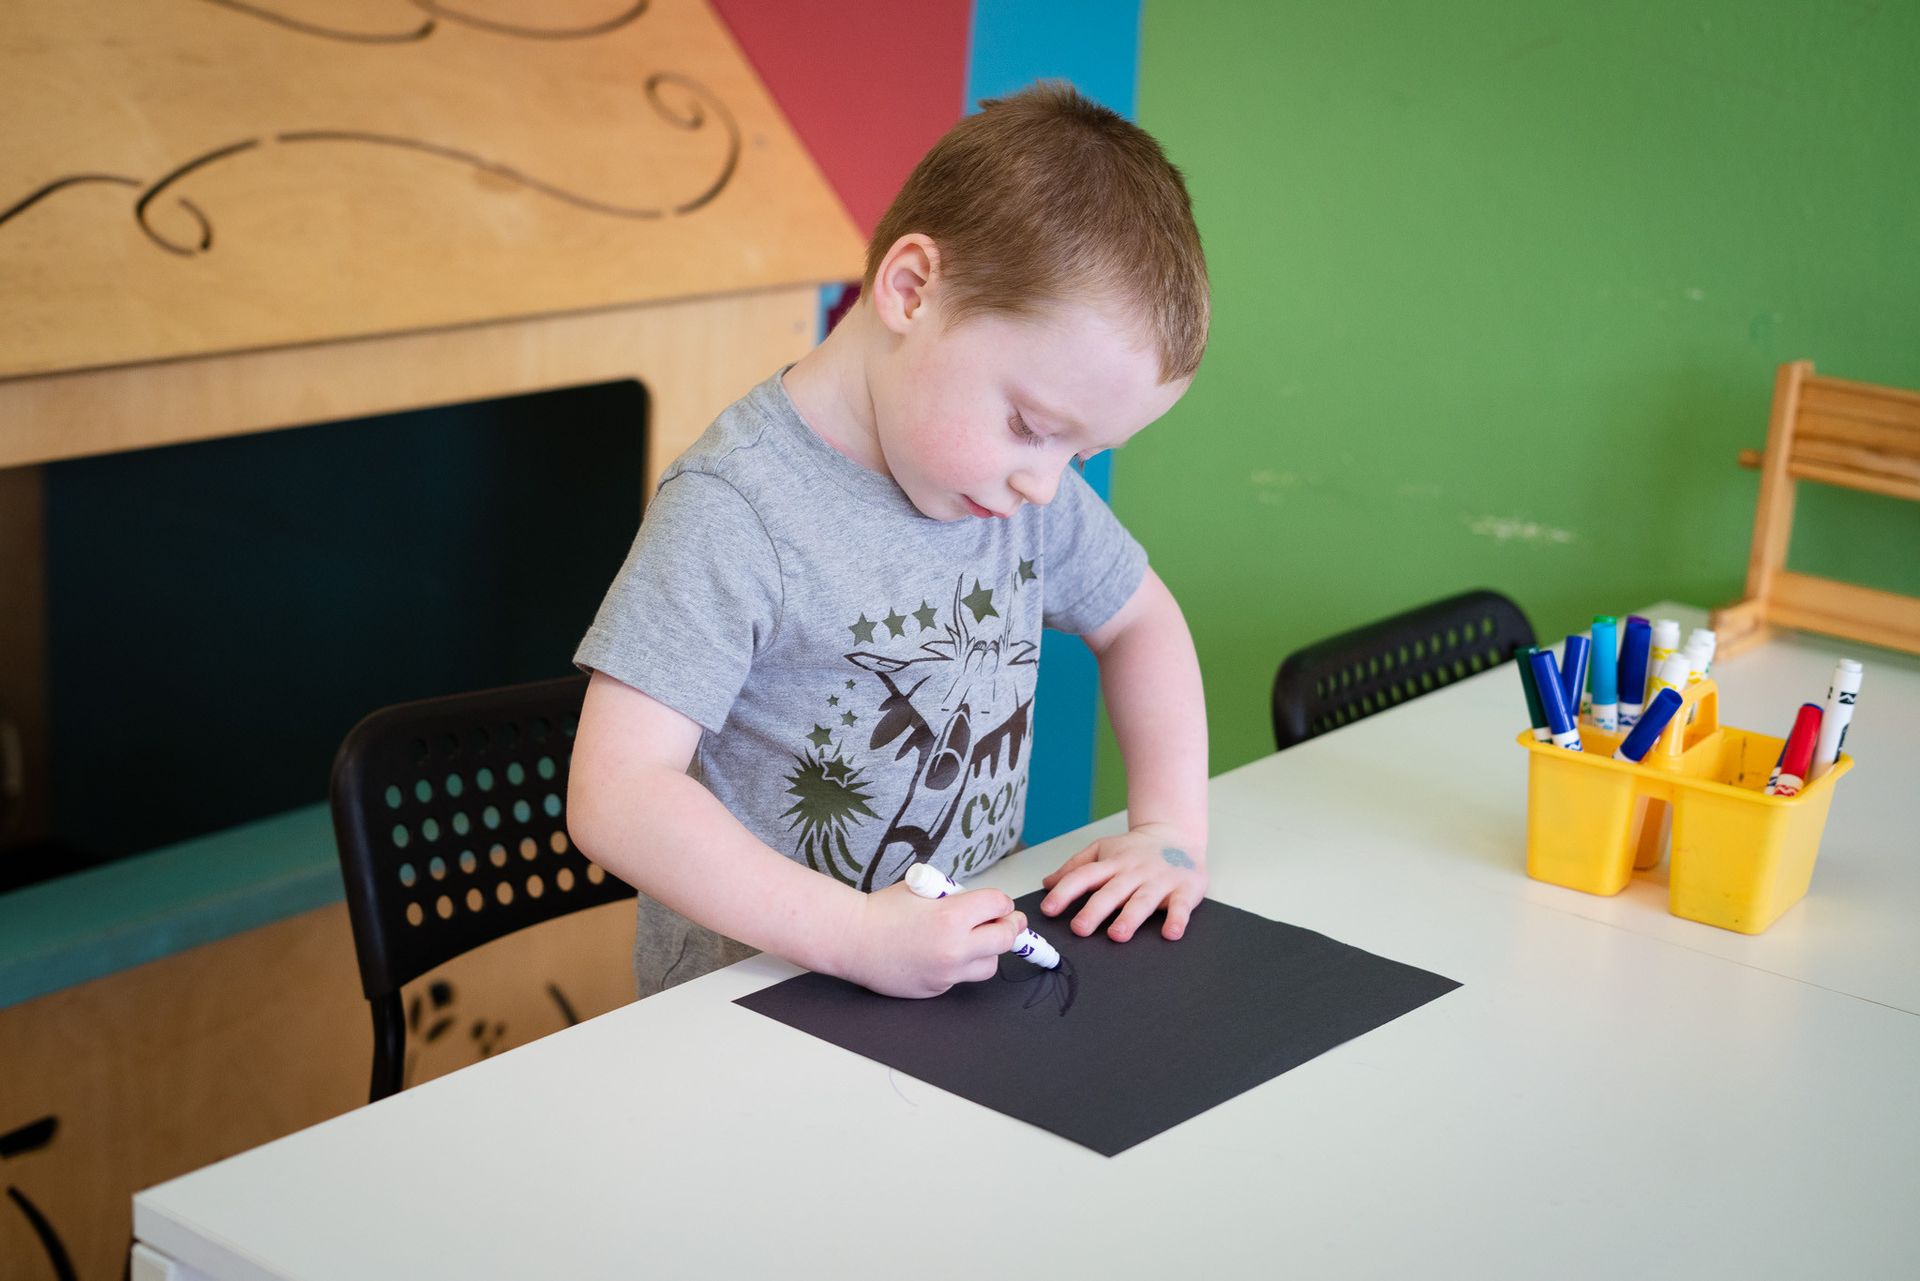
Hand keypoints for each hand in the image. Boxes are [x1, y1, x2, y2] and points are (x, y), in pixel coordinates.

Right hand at [841, 879, 1026, 998]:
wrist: (852, 940)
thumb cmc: (882, 910)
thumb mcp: (923, 889)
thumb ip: (956, 898)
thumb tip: (982, 906)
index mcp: (952, 916)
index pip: (999, 905)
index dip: (1002, 902)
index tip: (1000, 903)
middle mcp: (954, 948)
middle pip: (1005, 939)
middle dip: (1011, 927)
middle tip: (1010, 922)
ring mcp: (946, 973)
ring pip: (989, 965)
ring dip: (988, 951)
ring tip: (975, 941)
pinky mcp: (936, 989)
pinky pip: (961, 978)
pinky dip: (960, 966)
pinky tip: (943, 954)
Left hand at [1039, 823, 1206, 941]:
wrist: (1176, 834)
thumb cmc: (1136, 848)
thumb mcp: (1103, 849)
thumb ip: (1075, 867)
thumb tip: (1047, 884)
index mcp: (1112, 863)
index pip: (1084, 876)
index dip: (1065, 892)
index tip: (1048, 909)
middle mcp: (1133, 872)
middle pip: (1111, 892)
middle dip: (1094, 910)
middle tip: (1080, 928)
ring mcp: (1159, 881)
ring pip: (1142, 900)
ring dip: (1130, 918)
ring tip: (1117, 934)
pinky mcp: (1184, 890)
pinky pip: (1181, 906)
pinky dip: (1177, 919)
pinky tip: (1170, 933)